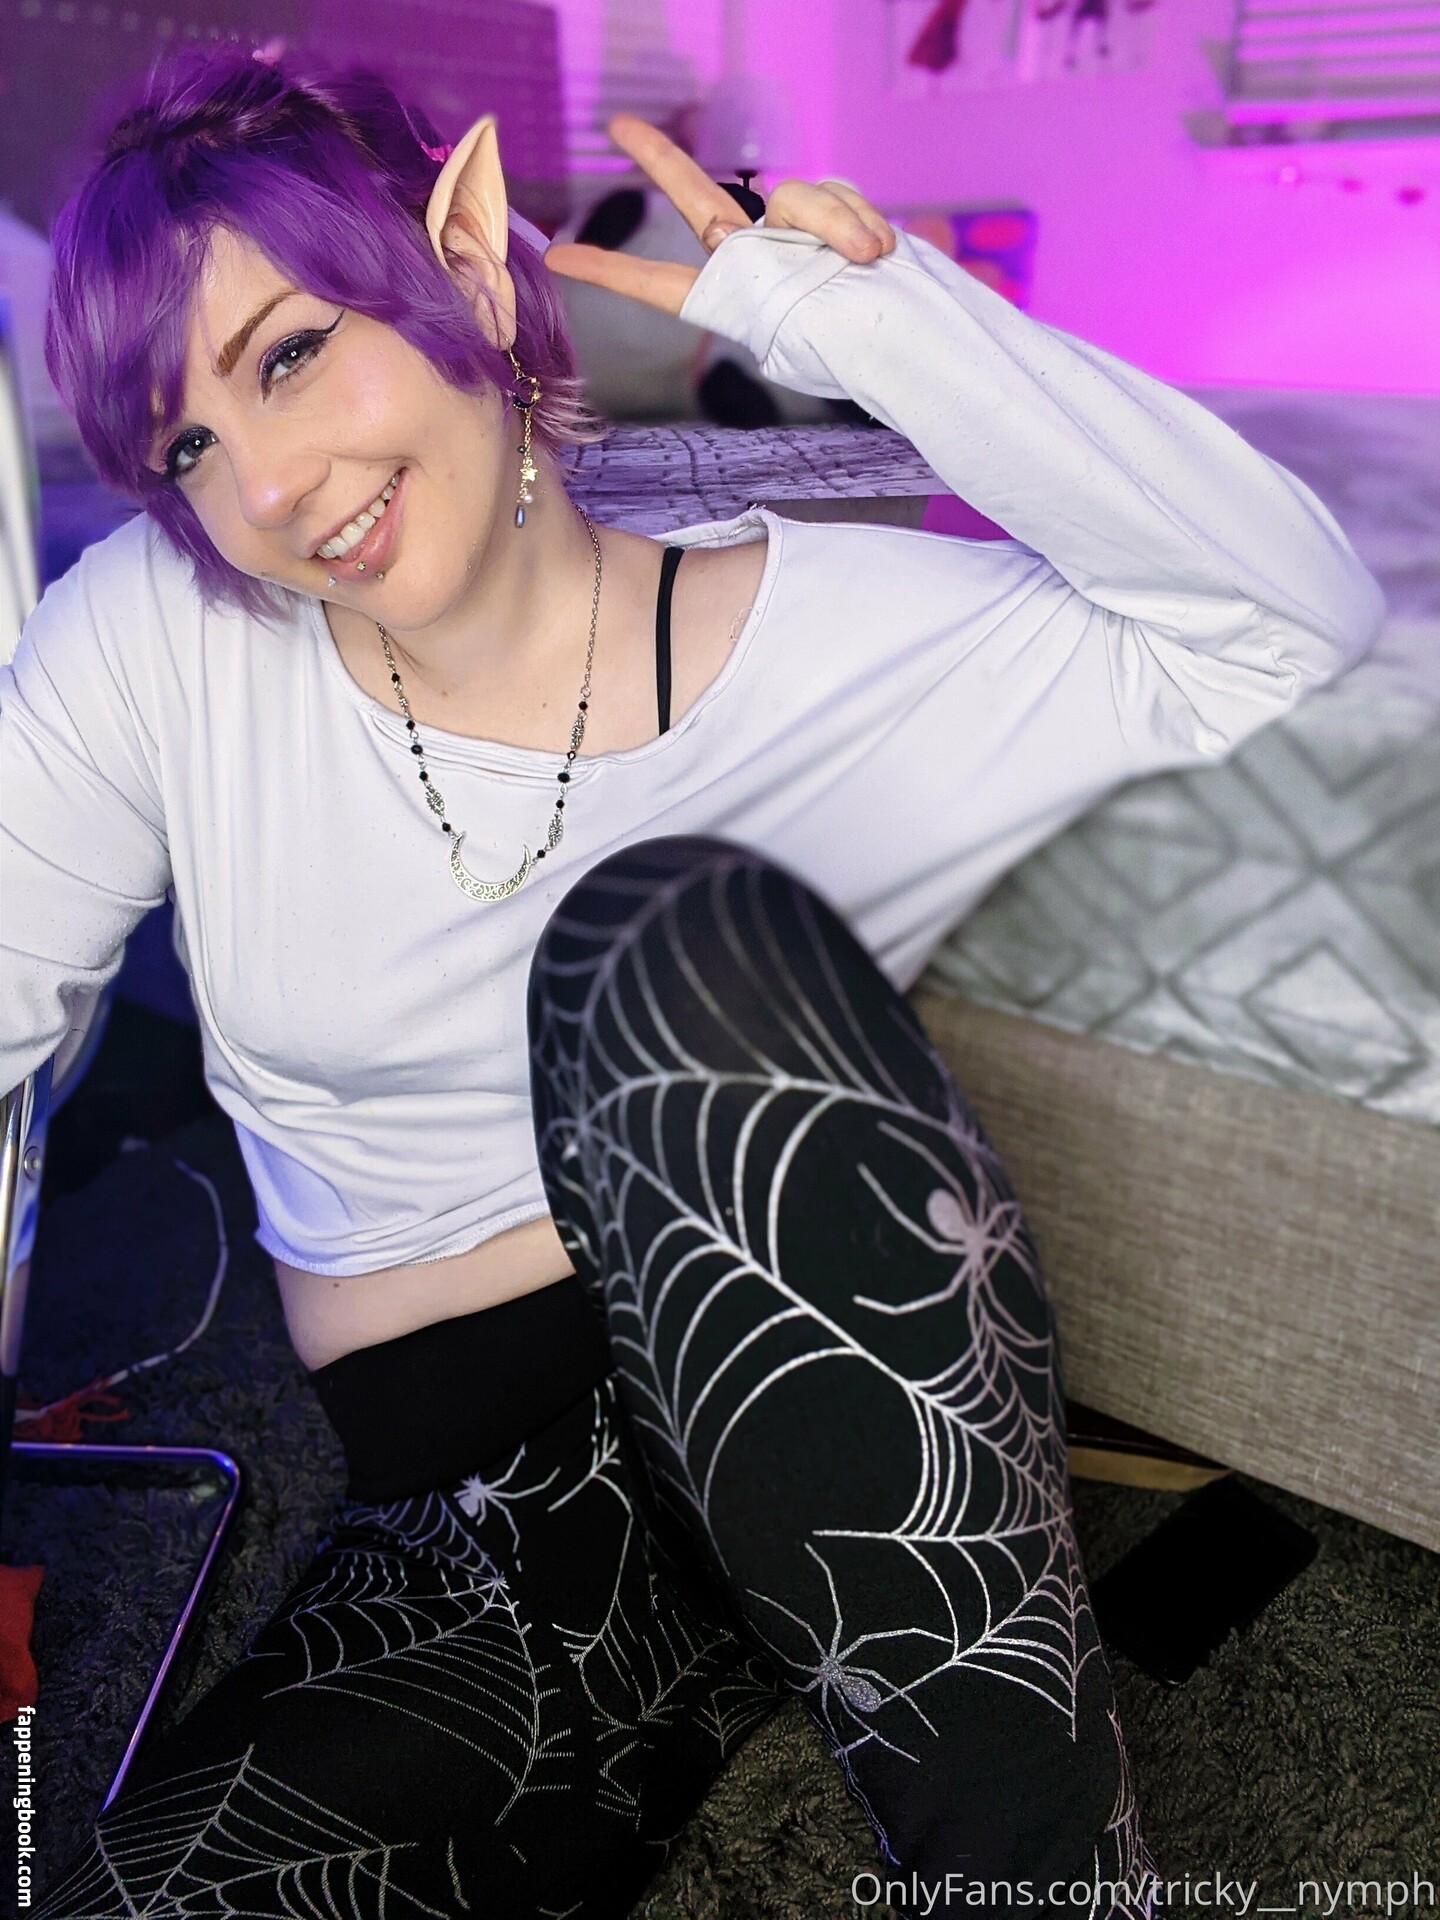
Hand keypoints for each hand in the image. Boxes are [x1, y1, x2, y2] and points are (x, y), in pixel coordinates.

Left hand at [544, 115, 895, 316]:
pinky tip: (878, 253)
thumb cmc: (857, 355)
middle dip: (659, 159)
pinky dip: (859, 221)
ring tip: (865, 261)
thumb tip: (776, 212)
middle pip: (698, 197)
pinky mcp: (836, 213)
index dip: (609, 269)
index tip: (558, 257)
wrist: (917, 343)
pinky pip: (837, 194)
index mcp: (732, 302)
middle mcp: (756, 258)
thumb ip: (775, 273)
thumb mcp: (799, 338)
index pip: (658, 284)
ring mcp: (794, 233)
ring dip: (832, 225)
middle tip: (614, 126)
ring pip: (793, 194)